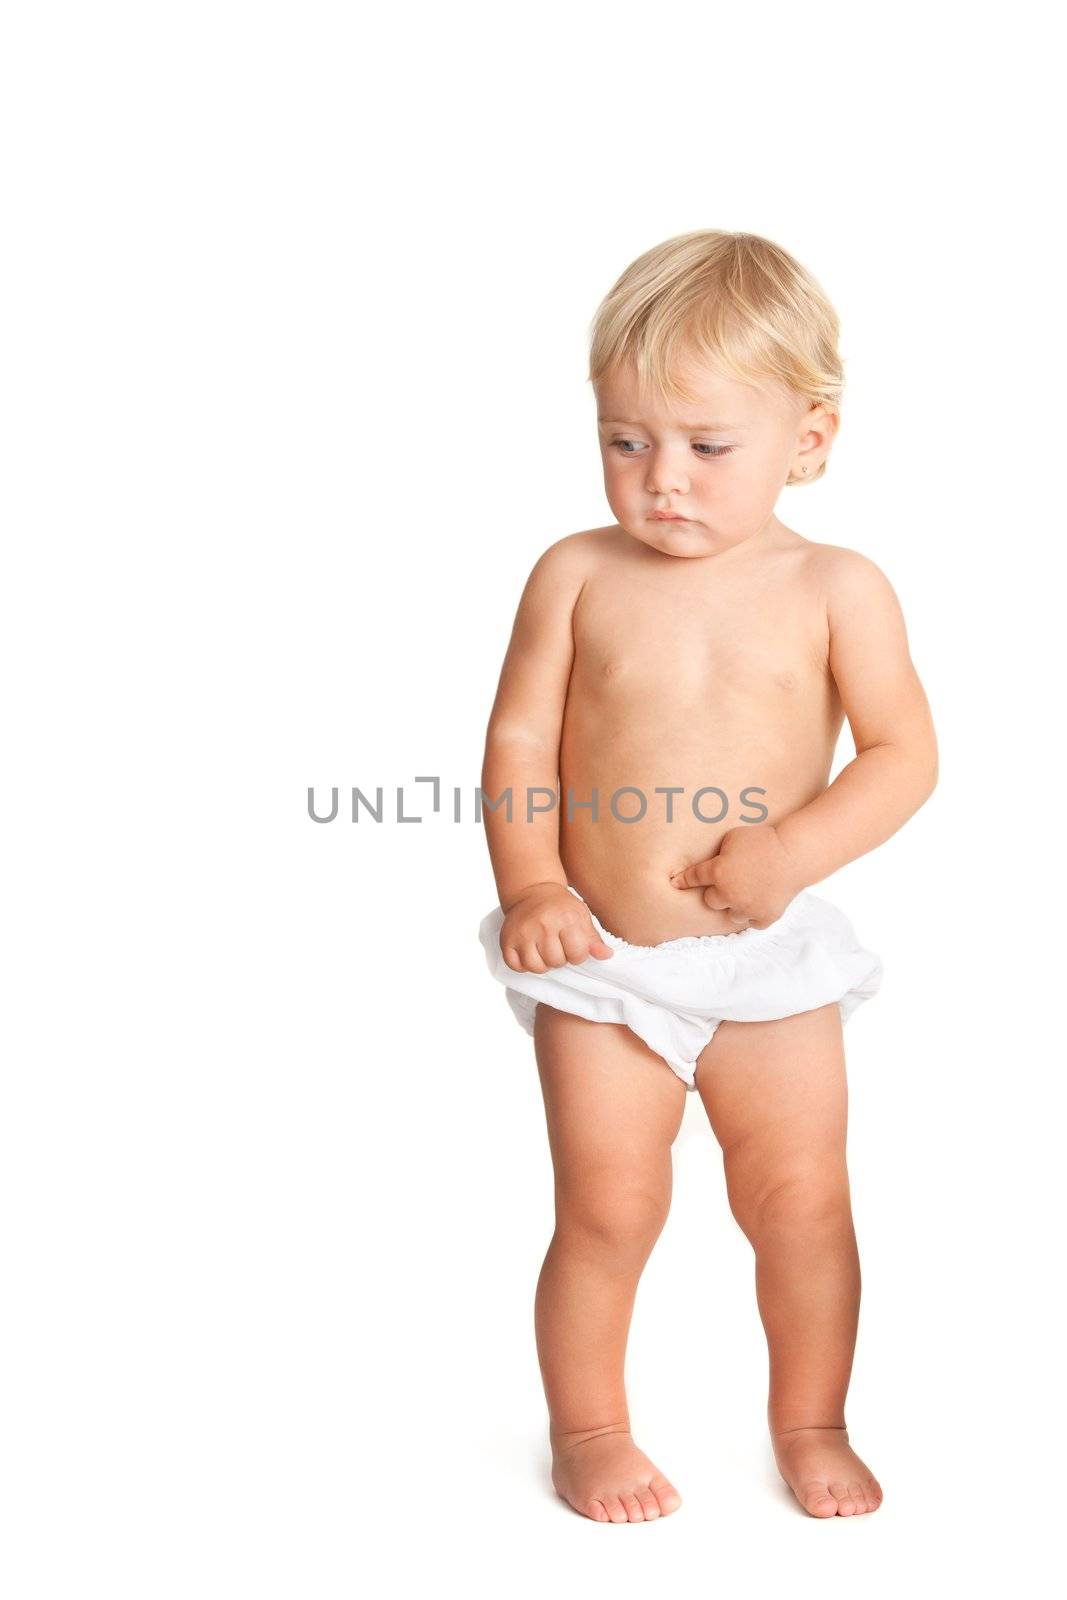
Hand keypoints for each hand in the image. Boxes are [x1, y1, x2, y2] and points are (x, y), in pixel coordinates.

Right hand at [499, 883, 614, 973]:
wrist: (532, 891)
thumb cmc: (561, 907)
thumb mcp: (581, 916)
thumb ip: (593, 939)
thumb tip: (606, 955)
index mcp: (566, 918)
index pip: (577, 954)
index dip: (577, 954)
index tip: (573, 945)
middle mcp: (543, 924)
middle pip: (555, 962)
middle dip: (560, 959)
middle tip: (557, 946)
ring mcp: (523, 932)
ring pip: (536, 967)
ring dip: (542, 964)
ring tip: (544, 951)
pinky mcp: (507, 939)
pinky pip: (516, 966)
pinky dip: (523, 965)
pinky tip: (530, 952)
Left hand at [669, 825, 804, 928]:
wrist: (794, 853)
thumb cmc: (763, 840)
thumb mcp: (734, 837)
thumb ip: (718, 853)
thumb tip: (709, 862)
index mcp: (718, 873)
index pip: (693, 879)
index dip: (683, 881)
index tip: (674, 884)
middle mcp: (729, 894)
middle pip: (710, 901)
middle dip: (717, 893)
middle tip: (731, 882)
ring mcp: (747, 908)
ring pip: (731, 915)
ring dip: (735, 905)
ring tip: (747, 892)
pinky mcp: (765, 918)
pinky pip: (751, 923)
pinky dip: (754, 915)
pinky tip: (759, 902)